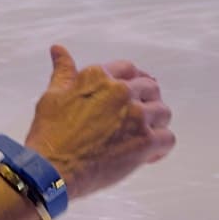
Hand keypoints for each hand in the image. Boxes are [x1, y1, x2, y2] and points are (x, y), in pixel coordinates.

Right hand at [23, 44, 174, 201]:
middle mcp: (122, 91)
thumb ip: (63, 71)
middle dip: (147, 101)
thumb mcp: (53, 96)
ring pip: (163, 112)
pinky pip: (168, 138)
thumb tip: (58, 49)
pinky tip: (149, 155)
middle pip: (151, 88)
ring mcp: (136, 116)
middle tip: (138, 118)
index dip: (134, 80)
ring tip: (142, 136)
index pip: (129, 69)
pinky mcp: (145, 142)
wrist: (52, 170)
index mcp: (100, 77)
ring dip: (155, 124)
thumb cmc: (50, 134)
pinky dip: (161, 147)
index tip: (135, 91)